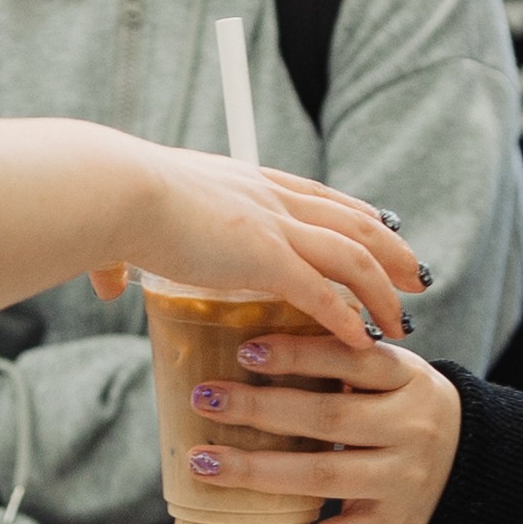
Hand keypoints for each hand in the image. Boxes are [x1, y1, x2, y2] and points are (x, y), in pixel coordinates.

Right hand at [0, 119, 427, 349]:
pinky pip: (322, 292)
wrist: (114, 190)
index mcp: (246, 183)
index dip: (352, 216)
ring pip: (351, 255)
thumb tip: (106, 286)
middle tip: (416, 276)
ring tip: (405, 317)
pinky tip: (366, 340)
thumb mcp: (126, 230)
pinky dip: (347, 317)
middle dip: (390, 249)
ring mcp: (273, 226)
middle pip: (352, 219)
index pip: (317, 196)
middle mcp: (270, 198)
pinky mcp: (266, 257)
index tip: (376, 233)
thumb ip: (122, 259)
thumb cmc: (113, 204)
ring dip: (382, 289)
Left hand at [182, 329, 465, 523]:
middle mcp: (410, 431)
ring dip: (254, 471)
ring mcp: (400, 484)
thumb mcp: (396, 376)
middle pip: (330, 418)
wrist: (471, 475)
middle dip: (261, 408)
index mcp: (410, 381)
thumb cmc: (407, 412)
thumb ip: (346, 359)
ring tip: (203, 462)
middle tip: (205, 398)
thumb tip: (252, 341)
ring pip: (321, 478)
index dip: (300, 354)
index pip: (353, 360)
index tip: (245, 350)